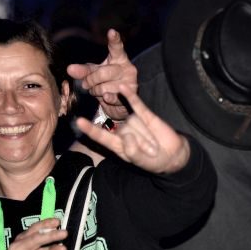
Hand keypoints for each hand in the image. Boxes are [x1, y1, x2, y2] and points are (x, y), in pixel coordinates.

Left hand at [66, 29, 136, 120]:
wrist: (119, 103)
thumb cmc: (106, 83)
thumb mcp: (94, 74)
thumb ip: (83, 71)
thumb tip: (70, 69)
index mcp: (119, 58)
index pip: (116, 47)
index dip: (114, 40)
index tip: (111, 31)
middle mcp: (127, 68)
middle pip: (103, 72)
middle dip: (90, 81)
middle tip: (87, 85)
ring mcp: (130, 81)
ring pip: (104, 87)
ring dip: (96, 92)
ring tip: (99, 92)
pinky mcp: (130, 94)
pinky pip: (112, 96)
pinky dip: (106, 98)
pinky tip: (106, 97)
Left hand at [75, 83, 189, 174]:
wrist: (171, 154)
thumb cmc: (153, 161)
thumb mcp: (142, 162)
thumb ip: (133, 152)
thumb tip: (128, 136)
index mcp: (117, 145)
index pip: (101, 136)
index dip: (90, 130)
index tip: (79, 122)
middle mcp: (122, 131)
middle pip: (124, 131)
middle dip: (141, 143)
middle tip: (150, 151)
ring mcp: (133, 121)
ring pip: (135, 123)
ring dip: (147, 136)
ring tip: (154, 143)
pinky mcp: (144, 114)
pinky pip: (136, 104)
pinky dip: (130, 96)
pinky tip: (122, 88)